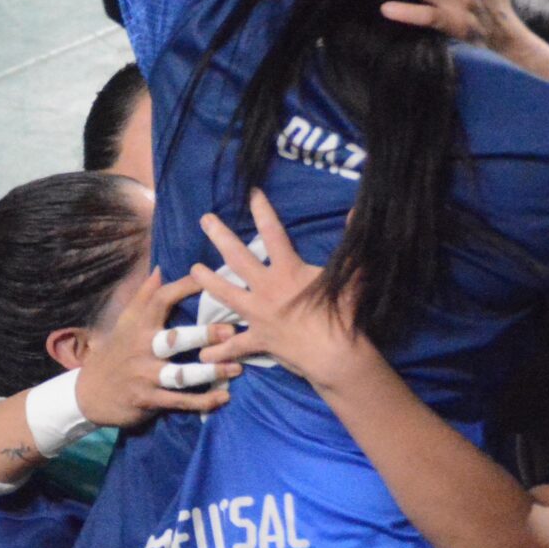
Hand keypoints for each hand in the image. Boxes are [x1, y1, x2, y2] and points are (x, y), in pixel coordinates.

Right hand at [76, 269, 242, 429]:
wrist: (89, 394)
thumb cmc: (116, 353)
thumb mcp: (124, 324)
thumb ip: (144, 297)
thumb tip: (160, 268)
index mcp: (138, 326)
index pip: (160, 300)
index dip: (184, 287)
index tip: (211, 277)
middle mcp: (141, 349)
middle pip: (175, 339)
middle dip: (204, 335)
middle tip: (232, 332)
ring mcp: (144, 376)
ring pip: (181, 374)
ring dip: (210, 372)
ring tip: (237, 367)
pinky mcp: (148, 400)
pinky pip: (179, 401)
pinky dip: (202, 401)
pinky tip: (223, 397)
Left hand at [189, 192, 376, 389]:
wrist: (334, 354)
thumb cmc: (344, 314)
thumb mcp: (351, 276)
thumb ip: (349, 246)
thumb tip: (355, 212)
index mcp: (287, 270)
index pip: (273, 233)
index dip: (262, 211)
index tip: (252, 193)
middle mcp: (267, 288)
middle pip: (237, 258)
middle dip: (220, 236)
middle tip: (205, 220)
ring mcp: (258, 314)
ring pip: (226, 294)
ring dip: (208, 281)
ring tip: (193, 270)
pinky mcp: (258, 340)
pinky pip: (234, 346)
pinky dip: (219, 351)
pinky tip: (204, 354)